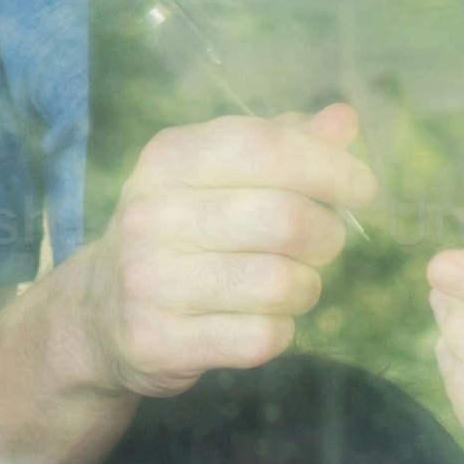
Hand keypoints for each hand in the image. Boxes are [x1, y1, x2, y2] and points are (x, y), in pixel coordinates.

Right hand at [68, 105, 376, 398]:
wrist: (100, 312)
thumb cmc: (180, 230)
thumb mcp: (217, 174)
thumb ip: (281, 143)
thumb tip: (344, 121)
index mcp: (168, 159)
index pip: (265, 148)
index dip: (329, 167)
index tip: (363, 188)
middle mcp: (150, 215)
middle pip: (283, 220)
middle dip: (327, 235)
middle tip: (326, 243)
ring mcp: (148, 282)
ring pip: (278, 284)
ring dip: (307, 287)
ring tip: (293, 283)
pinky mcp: (158, 342)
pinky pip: (260, 339)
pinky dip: (280, 331)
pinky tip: (262, 320)